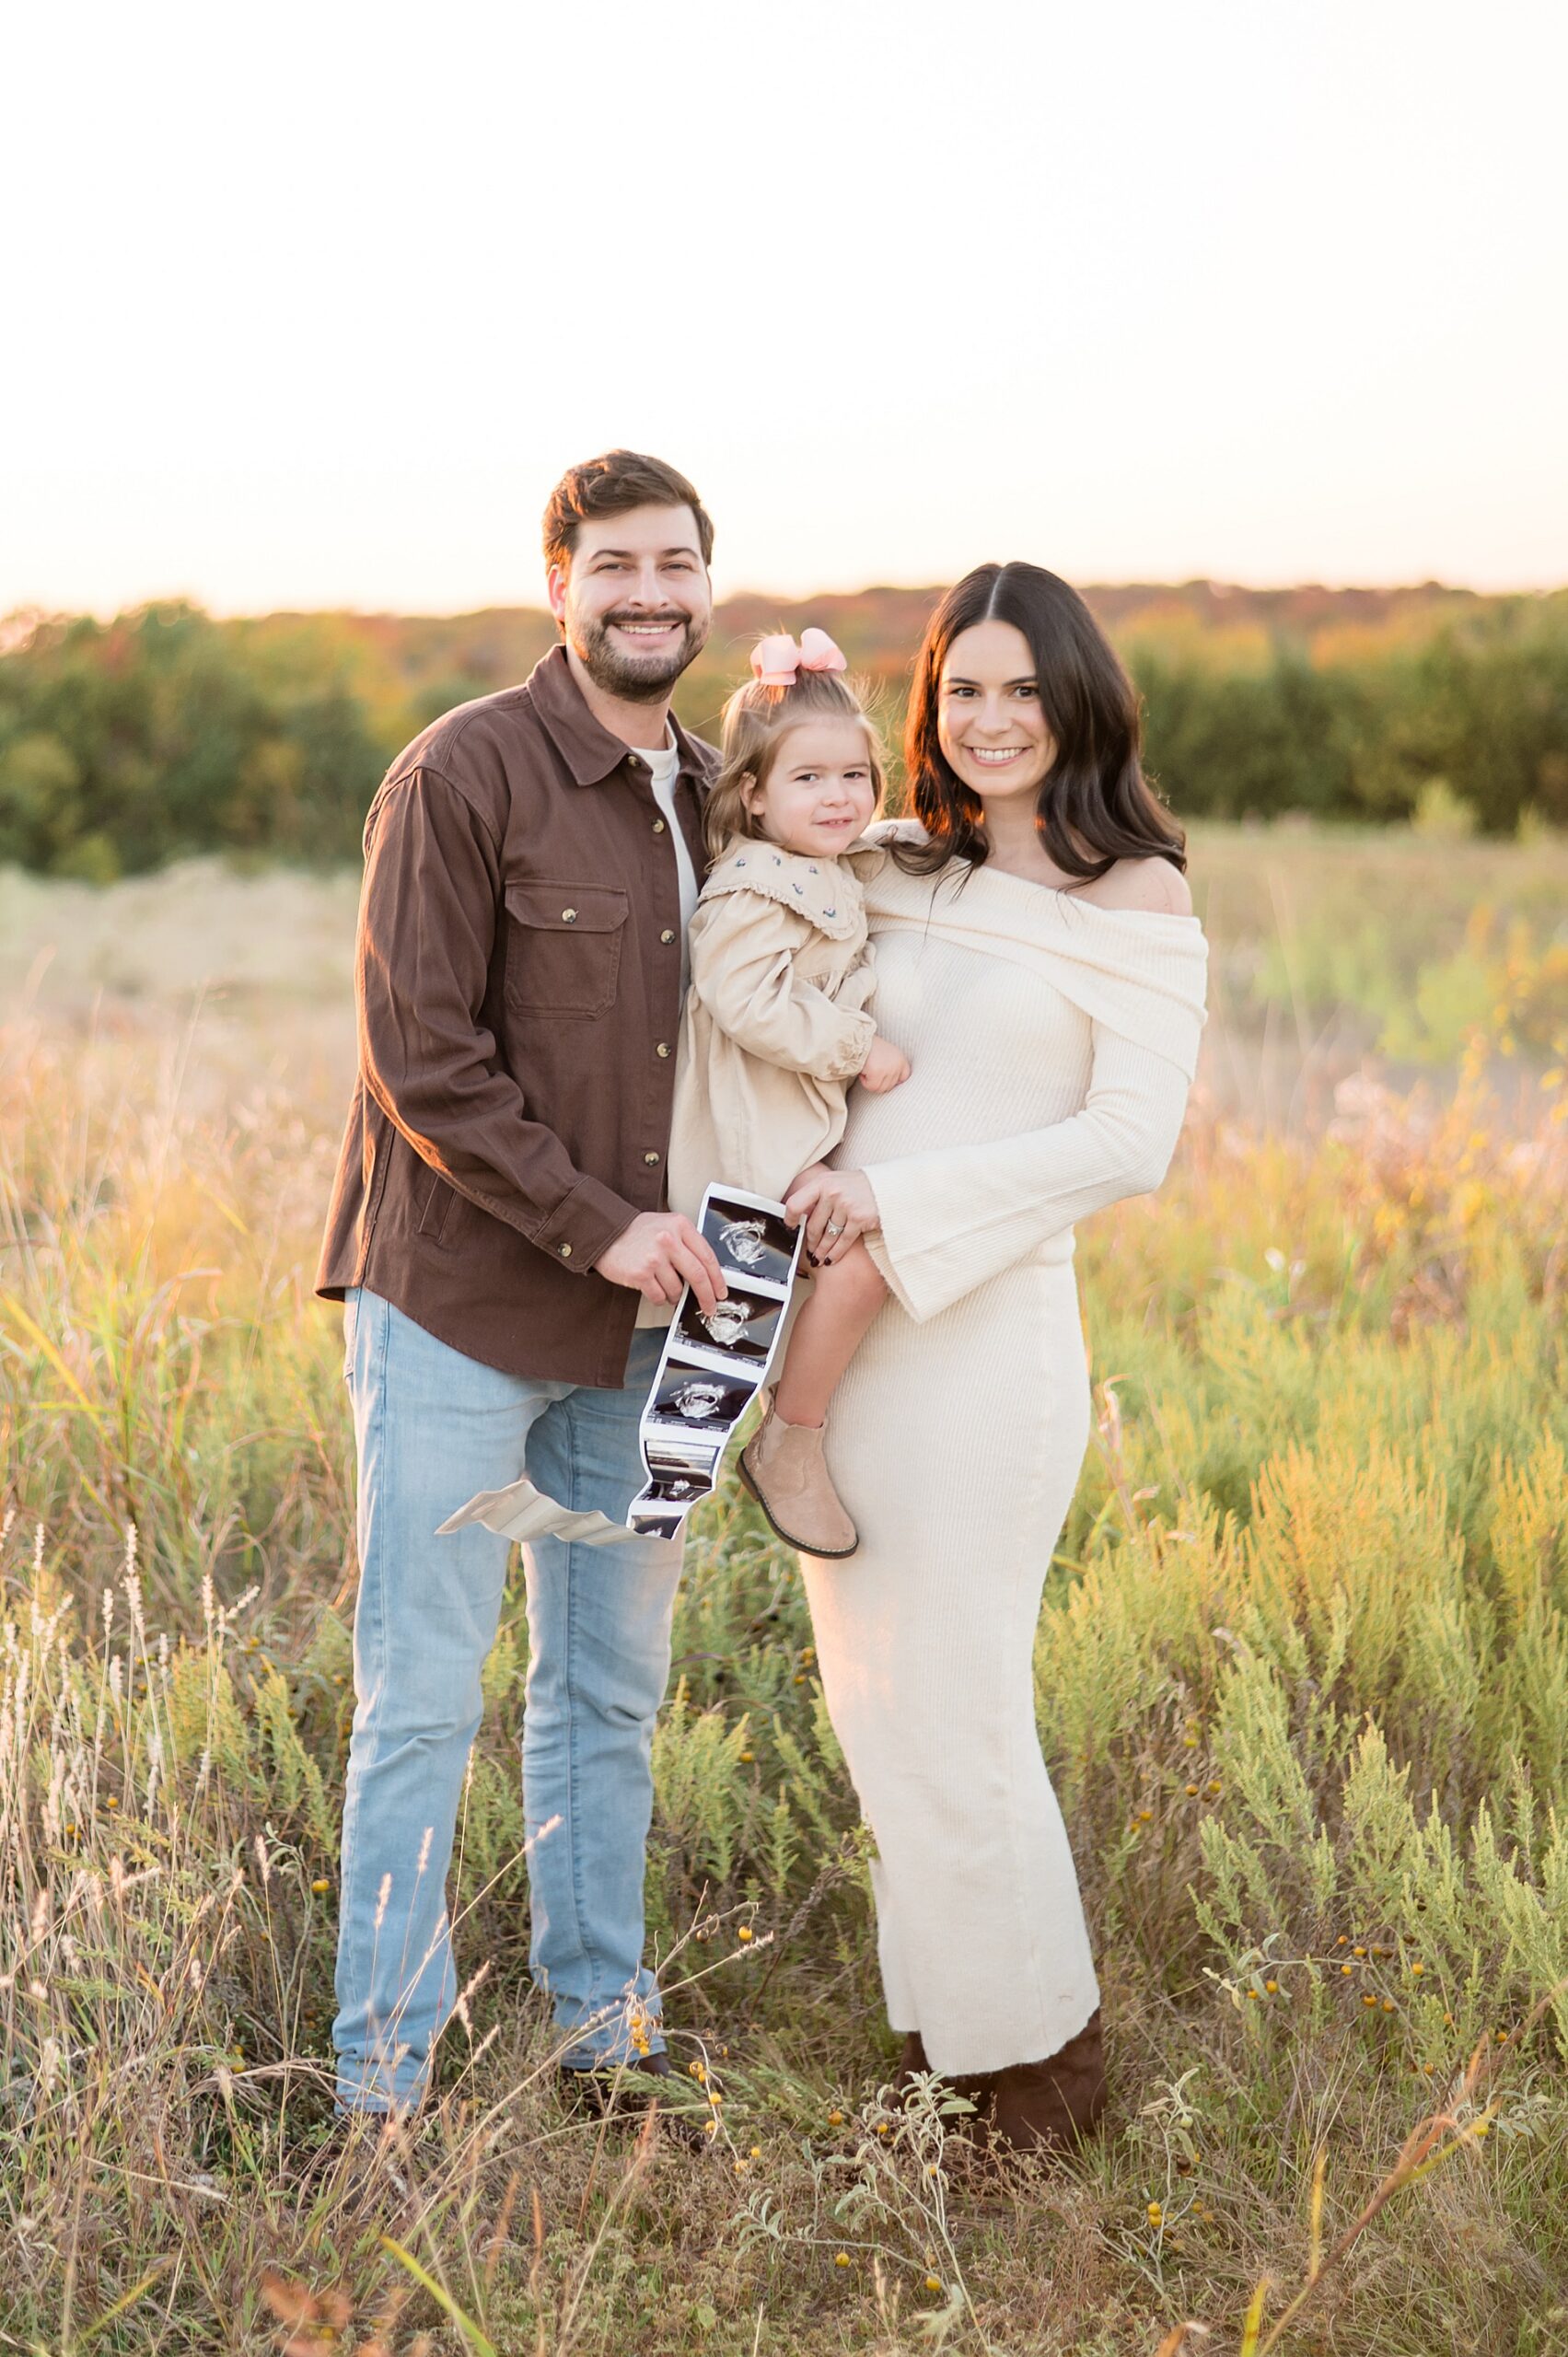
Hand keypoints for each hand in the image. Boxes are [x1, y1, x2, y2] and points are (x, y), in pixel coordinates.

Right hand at [596, 1212, 726, 1314]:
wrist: (606, 1233)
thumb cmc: (638, 1232)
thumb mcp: (667, 1227)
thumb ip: (687, 1244)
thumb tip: (708, 1274)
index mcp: (680, 1226)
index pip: (708, 1256)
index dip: (717, 1279)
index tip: (720, 1291)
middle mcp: (668, 1240)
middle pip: (698, 1276)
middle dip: (707, 1296)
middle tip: (709, 1306)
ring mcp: (653, 1257)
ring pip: (677, 1289)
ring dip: (675, 1296)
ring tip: (667, 1287)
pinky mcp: (640, 1274)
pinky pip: (659, 1296)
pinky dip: (660, 1298)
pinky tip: (654, 1289)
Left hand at [782, 1165, 878, 1265]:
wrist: (890, 1187)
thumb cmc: (862, 1186)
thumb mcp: (837, 1182)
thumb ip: (821, 1195)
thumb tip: (803, 1214)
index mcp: (822, 1182)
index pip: (796, 1202)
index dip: (790, 1218)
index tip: (790, 1226)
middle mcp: (832, 1192)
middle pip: (814, 1224)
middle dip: (811, 1241)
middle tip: (810, 1250)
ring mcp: (845, 1205)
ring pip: (828, 1235)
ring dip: (822, 1250)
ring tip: (819, 1258)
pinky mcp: (858, 1218)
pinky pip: (842, 1241)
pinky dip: (835, 1253)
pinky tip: (831, 1259)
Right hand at [858, 1035, 910, 1093]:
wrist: (859, 1040)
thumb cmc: (871, 1047)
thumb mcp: (888, 1054)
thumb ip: (893, 1067)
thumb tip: (893, 1084)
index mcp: (901, 1059)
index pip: (904, 1077)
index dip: (894, 1080)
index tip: (884, 1077)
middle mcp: (897, 1065)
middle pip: (890, 1086)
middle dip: (878, 1081)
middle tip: (871, 1070)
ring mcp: (889, 1069)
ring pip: (881, 1089)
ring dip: (871, 1082)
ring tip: (867, 1070)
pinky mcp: (878, 1073)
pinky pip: (872, 1087)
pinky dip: (865, 1082)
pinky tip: (863, 1072)